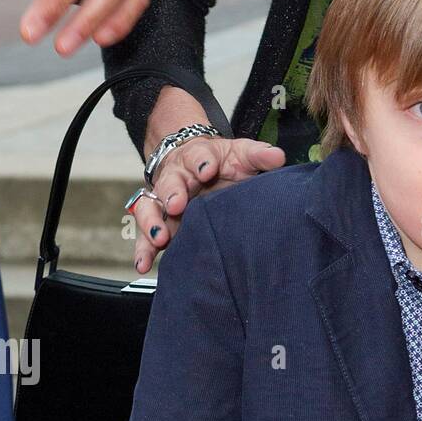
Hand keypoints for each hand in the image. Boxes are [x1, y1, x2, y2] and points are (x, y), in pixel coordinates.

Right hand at [131, 136, 286, 272]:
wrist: (199, 167)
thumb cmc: (222, 164)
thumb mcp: (241, 156)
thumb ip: (259, 156)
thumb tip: (278, 156)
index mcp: (198, 159)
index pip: (198, 157)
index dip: (202, 163)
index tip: (207, 170)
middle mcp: (177, 178)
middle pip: (169, 182)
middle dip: (171, 193)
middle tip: (176, 204)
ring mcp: (164, 202)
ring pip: (150, 208)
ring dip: (152, 222)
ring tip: (159, 238)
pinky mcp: (160, 223)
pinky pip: (145, 236)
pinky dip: (143, 250)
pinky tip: (143, 264)